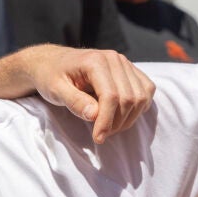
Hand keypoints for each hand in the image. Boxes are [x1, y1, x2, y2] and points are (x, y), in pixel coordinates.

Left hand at [27, 46, 154, 142]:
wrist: (53, 62)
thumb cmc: (51, 76)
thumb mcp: (54, 90)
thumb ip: (74, 101)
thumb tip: (94, 115)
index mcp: (95, 61)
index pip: (111, 96)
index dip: (107, 121)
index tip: (98, 138)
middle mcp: (114, 59)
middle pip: (129, 98)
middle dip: (117, 122)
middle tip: (100, 135)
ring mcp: (125, 63)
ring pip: (141, 97)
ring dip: (128, 118)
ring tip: (109, 127)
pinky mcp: (130, 70)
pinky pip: (146, 91)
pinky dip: (139, 108)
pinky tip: (121, 116)